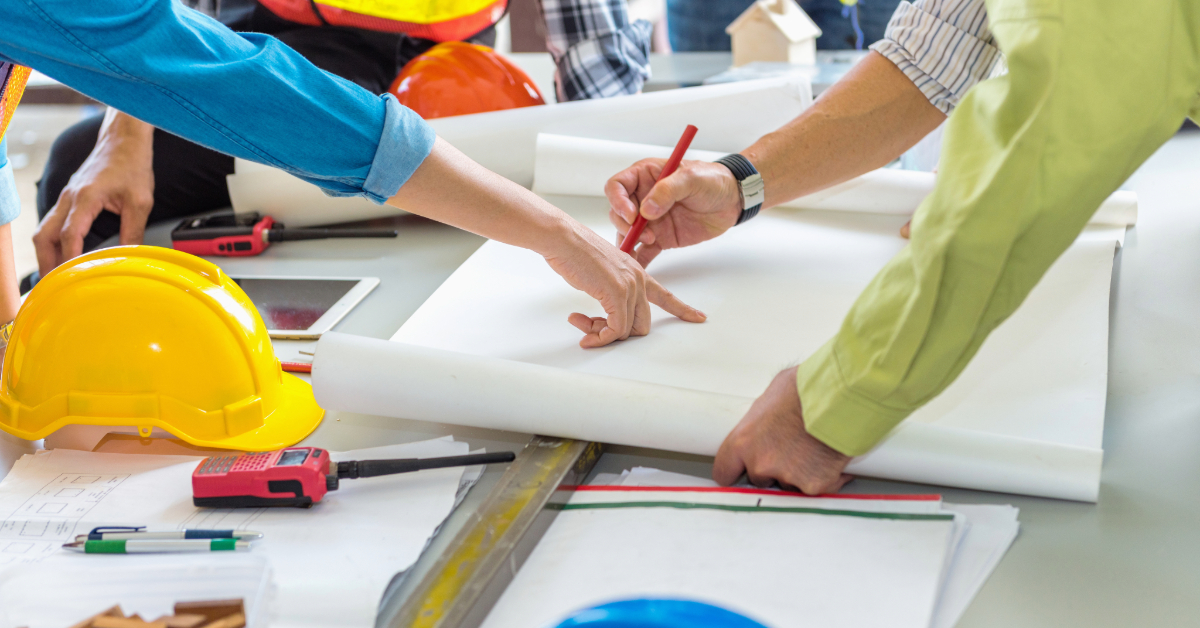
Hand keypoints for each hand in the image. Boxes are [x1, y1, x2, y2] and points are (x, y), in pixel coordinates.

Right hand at [34, 110, 153, 276]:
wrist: (123, 139)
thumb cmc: (132, 165)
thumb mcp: (141, 201)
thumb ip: (133, 231)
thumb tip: (131, 258)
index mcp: (85, 197)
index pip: (71, 234)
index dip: (70, 259)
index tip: (72, 278)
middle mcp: (69, 197)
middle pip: (45, 235)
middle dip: (47, 262)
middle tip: (54, 286)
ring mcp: (66, 197)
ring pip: (44, 229)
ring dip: (47, 253)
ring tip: (56, 276)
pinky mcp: (69, 197)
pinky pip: (52, 223)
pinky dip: (53, 242)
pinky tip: (61, 255)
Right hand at [543, 220, 706, 347]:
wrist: (563, 239)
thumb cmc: (575, 253)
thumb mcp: (600, 275)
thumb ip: (611, 293)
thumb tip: (608, 318)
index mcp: (637, 272)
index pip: (665, 295)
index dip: (682, 309)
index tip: (698, 317)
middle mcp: (638, 279)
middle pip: (641, 324)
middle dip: (616, 333)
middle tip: (591, 327)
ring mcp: (629, 286)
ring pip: (625, 331)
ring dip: (600, 333)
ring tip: (580, 323)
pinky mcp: (616, 293)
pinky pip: (614, 330)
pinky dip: (598, 336)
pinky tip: (581, 327)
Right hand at [605, 159, 742, 266]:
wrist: (732, 200)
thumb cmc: (712, 180)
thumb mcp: (691, 178)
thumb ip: (667, 191)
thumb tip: (646, 210)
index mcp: (644, 177)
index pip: (617, 186)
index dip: (618, 201)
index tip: (632, 214)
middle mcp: (642, 199)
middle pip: (618, 213)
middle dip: (625, 226)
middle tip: (645, 235)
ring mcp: (650, 221)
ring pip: (626, 234)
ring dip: (629, 244)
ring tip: (644, 250)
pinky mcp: (660, 239)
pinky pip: (643, 252)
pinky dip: (639, 261)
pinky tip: (638, 271)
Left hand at [713, 367, 852, 493]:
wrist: (840, 397)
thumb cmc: (807, 390)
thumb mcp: (772, 397)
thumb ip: (761, 419)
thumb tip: (765, 420)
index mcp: (743, 441)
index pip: (724, 471)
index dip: (735, 472)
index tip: (740, 472)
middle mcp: (760, 463)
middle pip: (759, 480)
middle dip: (772, 469)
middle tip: (790, 450)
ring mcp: (787, 477)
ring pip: (788, 486)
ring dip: (798, 474)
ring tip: (813, 449)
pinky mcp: (813, 485)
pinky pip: (816, 488)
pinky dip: (825, 477)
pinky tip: (830, 457)